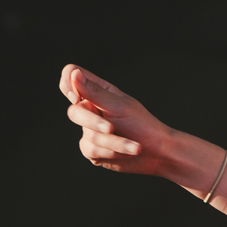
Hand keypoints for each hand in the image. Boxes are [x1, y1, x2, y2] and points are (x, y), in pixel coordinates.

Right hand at [59, 63, 178, 175]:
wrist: (157, 153)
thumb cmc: (141, 124)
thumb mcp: (118, 106)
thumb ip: (94, 92)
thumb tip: (74, 74)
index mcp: (97, 91)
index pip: (70, 75)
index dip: (68, 83)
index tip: (77, 97)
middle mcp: (90, 108)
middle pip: (74, 112)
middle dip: (95, 123)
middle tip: (111, 129)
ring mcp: (89, 129)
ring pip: (87, 135)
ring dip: (113, 142)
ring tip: (134, 146)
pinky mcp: (92, 149)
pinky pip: (90, 149)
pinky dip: (111, 152)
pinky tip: (126, 153)